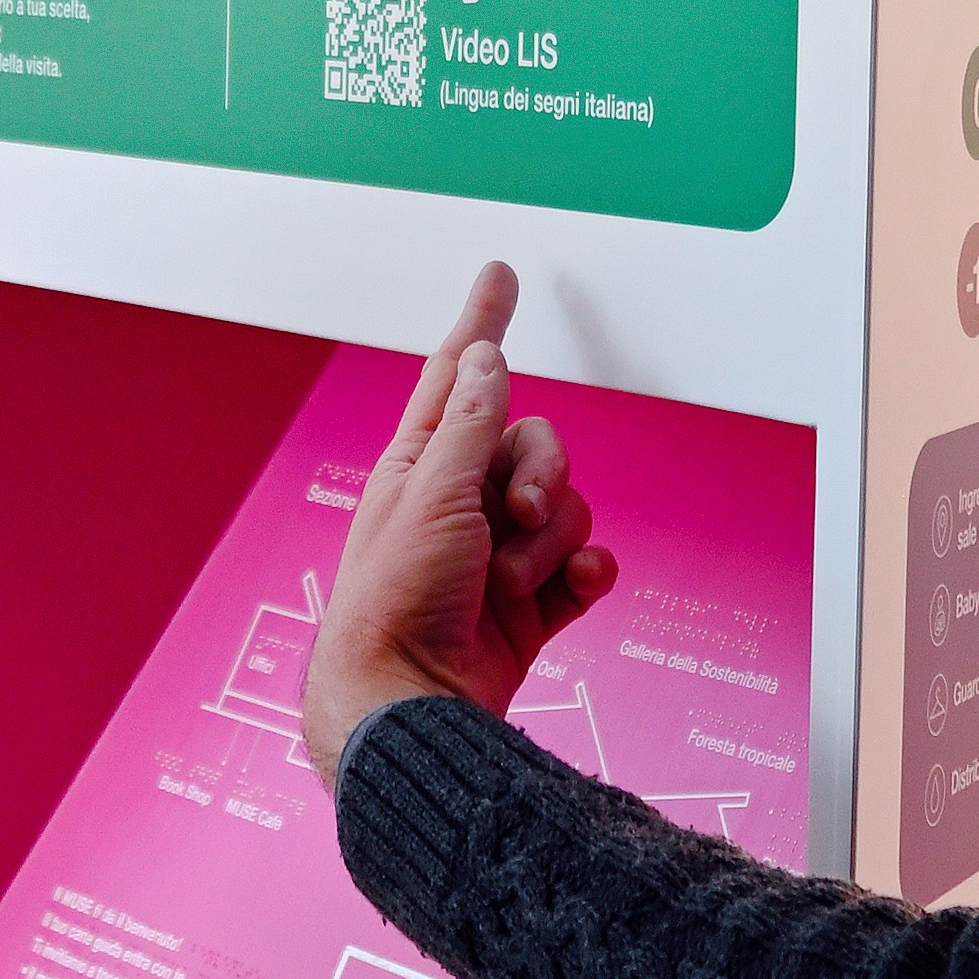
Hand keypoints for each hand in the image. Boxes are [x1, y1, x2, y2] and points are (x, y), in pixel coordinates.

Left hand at [305, 263, 617, 787]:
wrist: (412, 702)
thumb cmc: (395, 602)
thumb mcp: (431, 496)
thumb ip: (468, 425)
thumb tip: (482, 357)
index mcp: (420, 467)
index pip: (457, 376)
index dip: (481, 323)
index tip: (499, 276)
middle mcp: (459, 503)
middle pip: (537, 447)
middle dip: (542, 479)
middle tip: (517, 517)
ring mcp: (498, 555)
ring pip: (565, 510)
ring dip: (550, 543)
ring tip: (511, 579)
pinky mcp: (529, 605)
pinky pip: (581, 566)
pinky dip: (583, 573)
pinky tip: (571, 586)